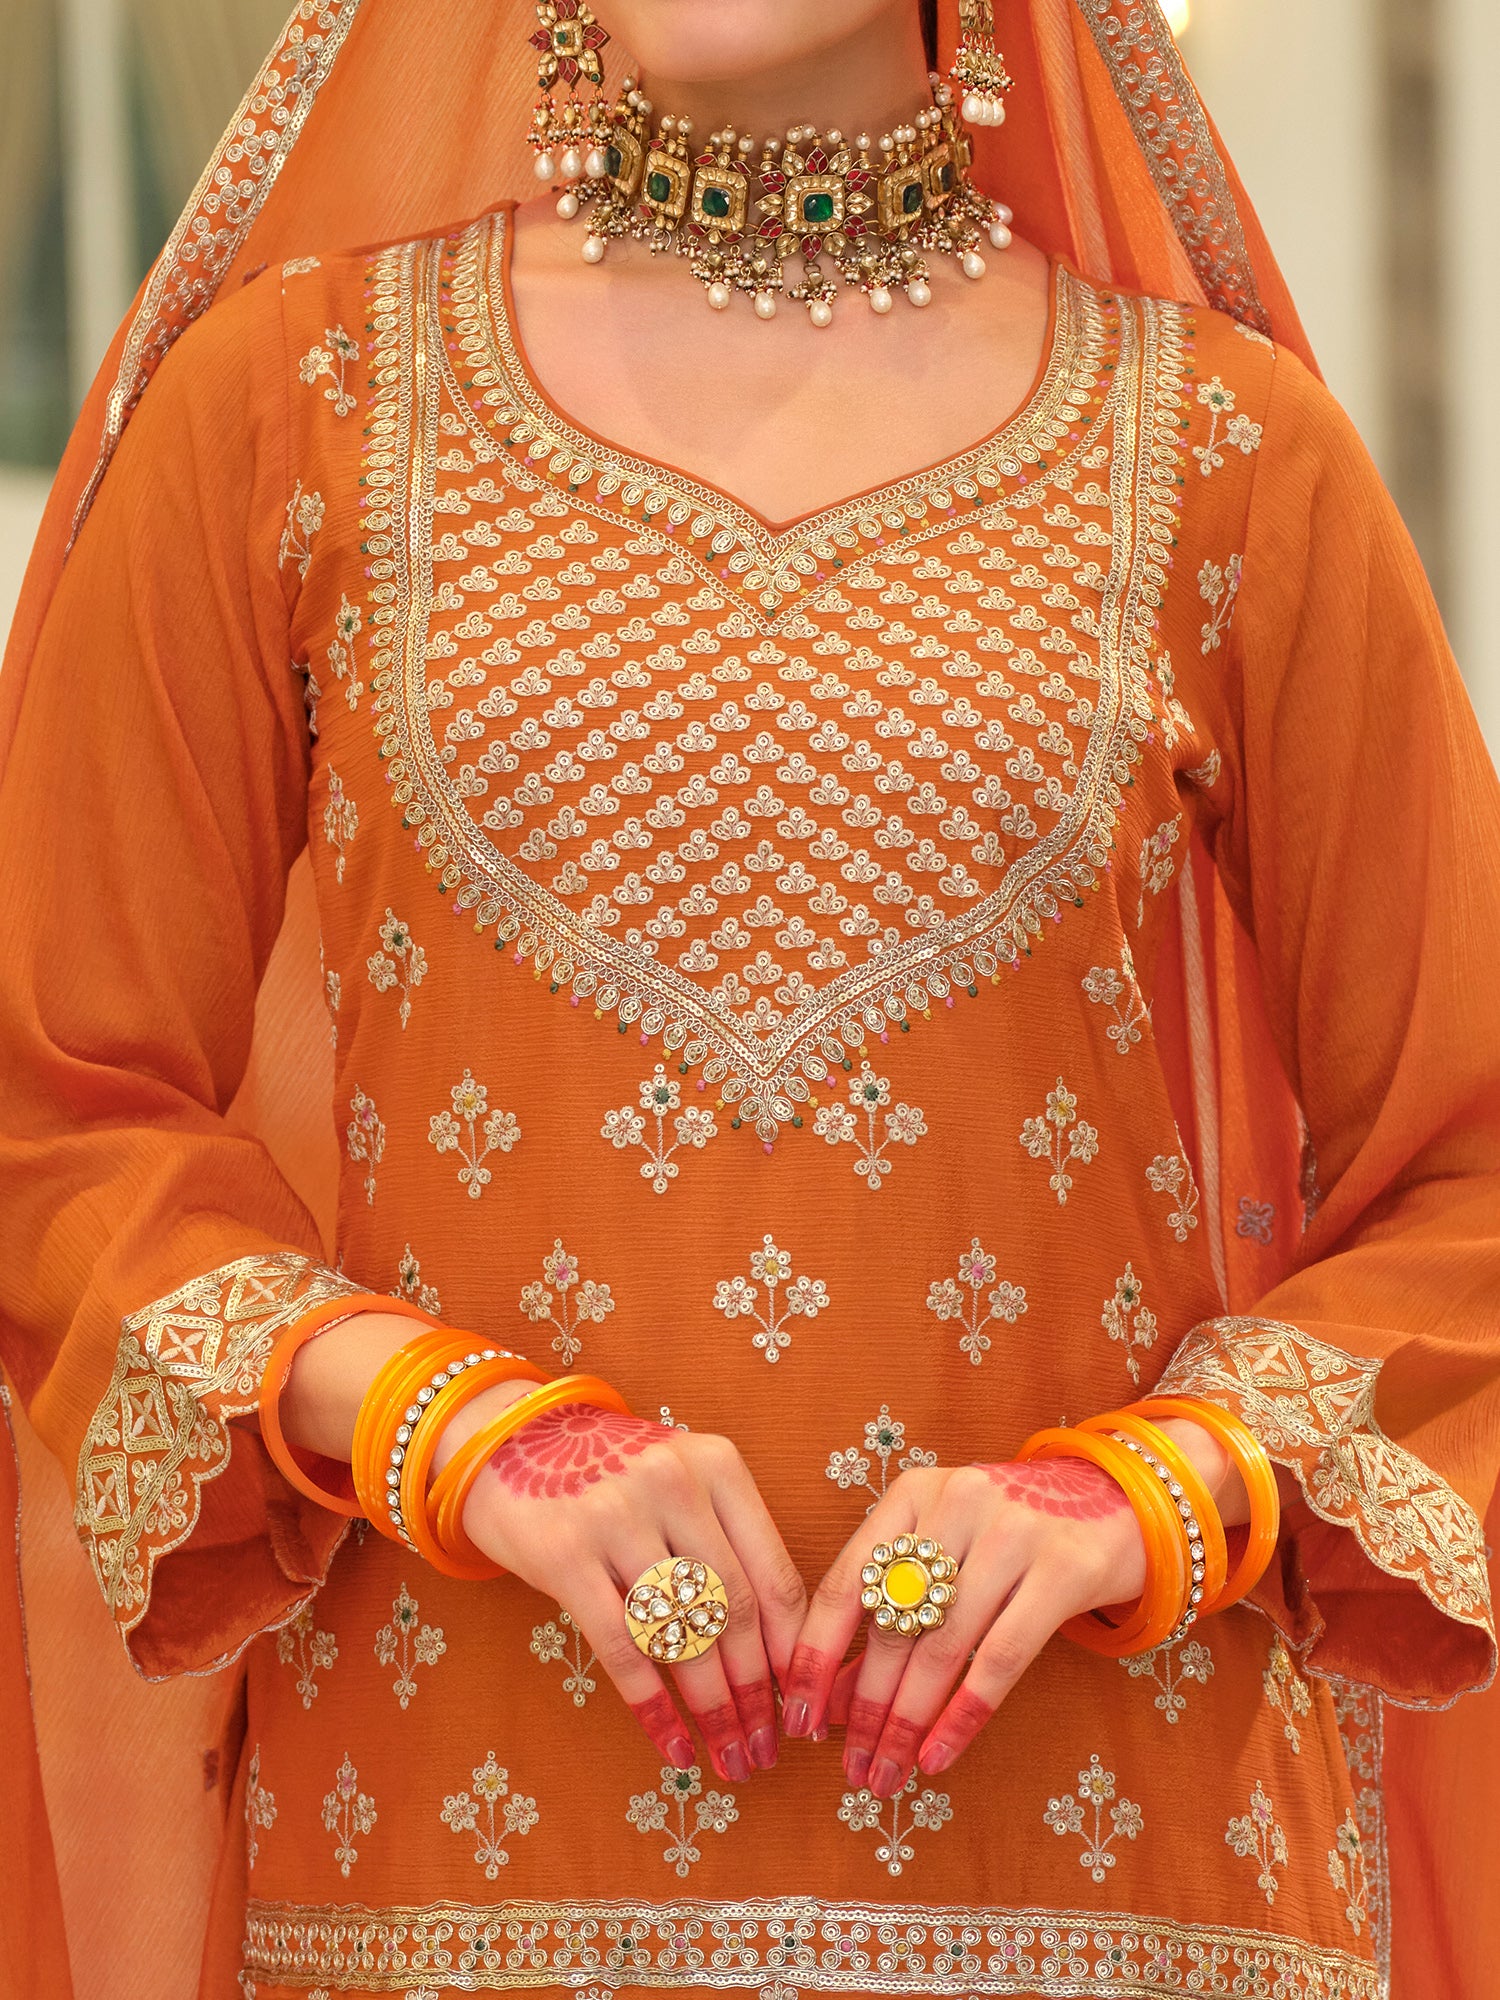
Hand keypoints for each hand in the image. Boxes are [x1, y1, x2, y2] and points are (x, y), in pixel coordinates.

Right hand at [459, 1402, 807, 1781]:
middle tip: (768, 1747)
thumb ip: (727, 1541)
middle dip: (757, 1691)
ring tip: (731, 1755)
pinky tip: (673, 1746)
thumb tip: (779, 1650)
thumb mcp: (681, 1481)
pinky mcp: (564, 1553)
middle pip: (735, 1611)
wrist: (511, 1439)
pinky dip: (653, 1708)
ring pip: (684, 1635)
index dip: (793, 1650)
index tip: (802, 1701)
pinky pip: (622, 1649)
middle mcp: (673, 1483)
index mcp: (717, 1465)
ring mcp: (616, 1515)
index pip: (774, 1573)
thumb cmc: (613, 1473)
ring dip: (714, 1709)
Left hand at [782, 1457, 1149, 1795]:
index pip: (845, 1584)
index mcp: (913, 1494)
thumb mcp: (946, 1548)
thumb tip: (831, 1696)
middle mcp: (957, 1504)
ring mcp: (1014, 1533)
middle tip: (850, 1765)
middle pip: (892, 1625)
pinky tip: (938, 1757)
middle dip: (864, 1706)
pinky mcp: (1064, 1568)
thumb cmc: (1014, 1531)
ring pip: (941, 1649)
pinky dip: (962, 1717)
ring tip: (886, 1772)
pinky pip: (1000, 1661)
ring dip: (907, 1722)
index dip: (816, 1656)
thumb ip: (891, 1608)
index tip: (798, 1717)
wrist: (1119, 1497)